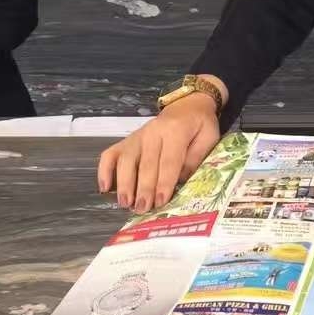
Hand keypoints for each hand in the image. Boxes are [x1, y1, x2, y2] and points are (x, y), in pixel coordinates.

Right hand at [97, 94, 220, 211]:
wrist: (186, 105)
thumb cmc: (200, 124)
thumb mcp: (209, 137)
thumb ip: (196, 158)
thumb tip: (180, 180)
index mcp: (176, 131)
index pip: (168, 161)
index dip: (164, 183)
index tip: (160, 202)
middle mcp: (153, 132)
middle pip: (146, 164)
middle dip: (144, 189)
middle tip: (142, 209)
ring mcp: (137, 136)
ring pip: (126, 161)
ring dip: (124, 184)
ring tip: (126, 203)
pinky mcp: (127, 140)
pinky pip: (111, 154)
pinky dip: (105, 170)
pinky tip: (104, 187)